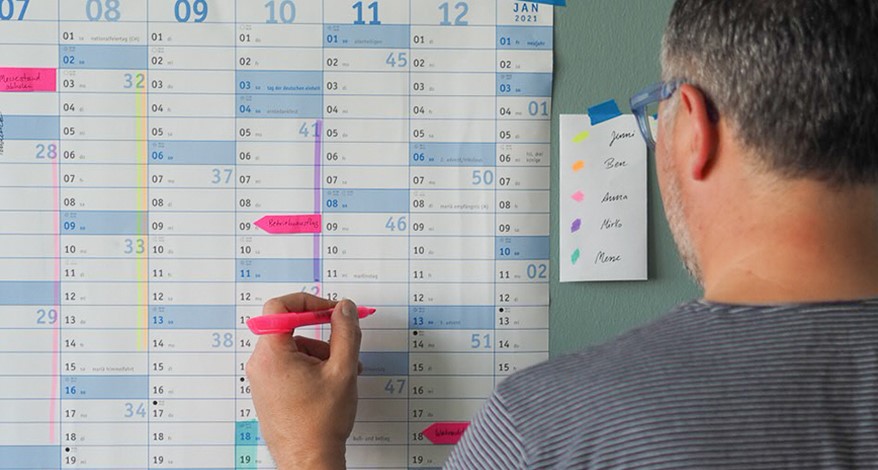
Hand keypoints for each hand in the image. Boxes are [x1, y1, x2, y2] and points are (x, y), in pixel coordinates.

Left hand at [246, 293, 362, 469]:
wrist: (308, 460)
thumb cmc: (320, 423)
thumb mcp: (343, 370)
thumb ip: (346, 332)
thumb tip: (344, 308)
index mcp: (272, 354)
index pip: (279, 307)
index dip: (307, 301)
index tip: (329, 310)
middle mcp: (260, 364)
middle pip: (289, 329)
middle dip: (321, 335)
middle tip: (344, 345)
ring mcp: (262, 379)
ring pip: (292, 349)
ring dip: (320, 354)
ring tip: (343, 374)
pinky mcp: (268, 391)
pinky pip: (288, 366)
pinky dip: (310, 368)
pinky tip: (329, 384)